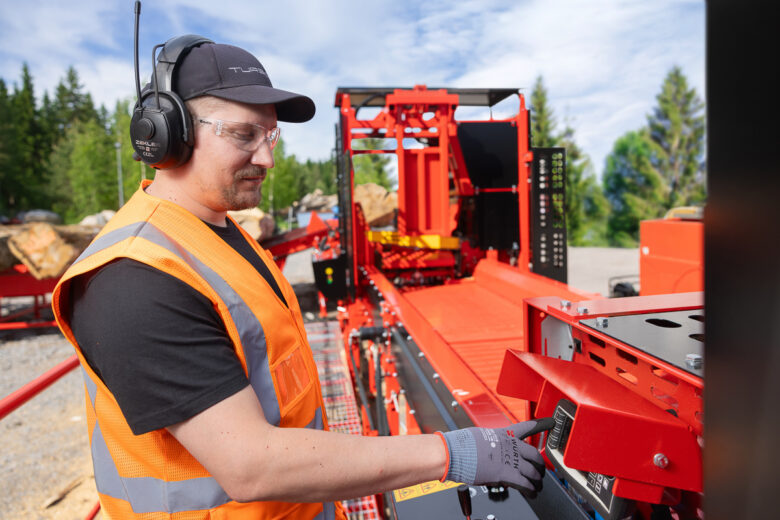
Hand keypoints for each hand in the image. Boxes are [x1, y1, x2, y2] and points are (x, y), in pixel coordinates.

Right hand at [439, 418, 554, 498]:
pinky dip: (531, 490)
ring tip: (537, 487)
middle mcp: (509, 445)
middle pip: (534, 455)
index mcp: (503, 434)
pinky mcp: (505, 473)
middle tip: (541, 472)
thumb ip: (492, 443)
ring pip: (532, 472)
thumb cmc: (461, 444)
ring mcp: (509, 459)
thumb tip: (493, 452)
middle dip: (540, 466)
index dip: (540, 424)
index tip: (549, 422)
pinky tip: (532, 494)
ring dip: (537, 481)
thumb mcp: (480, 436)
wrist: (453, 452)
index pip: (525, 427)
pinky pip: (525, 483)